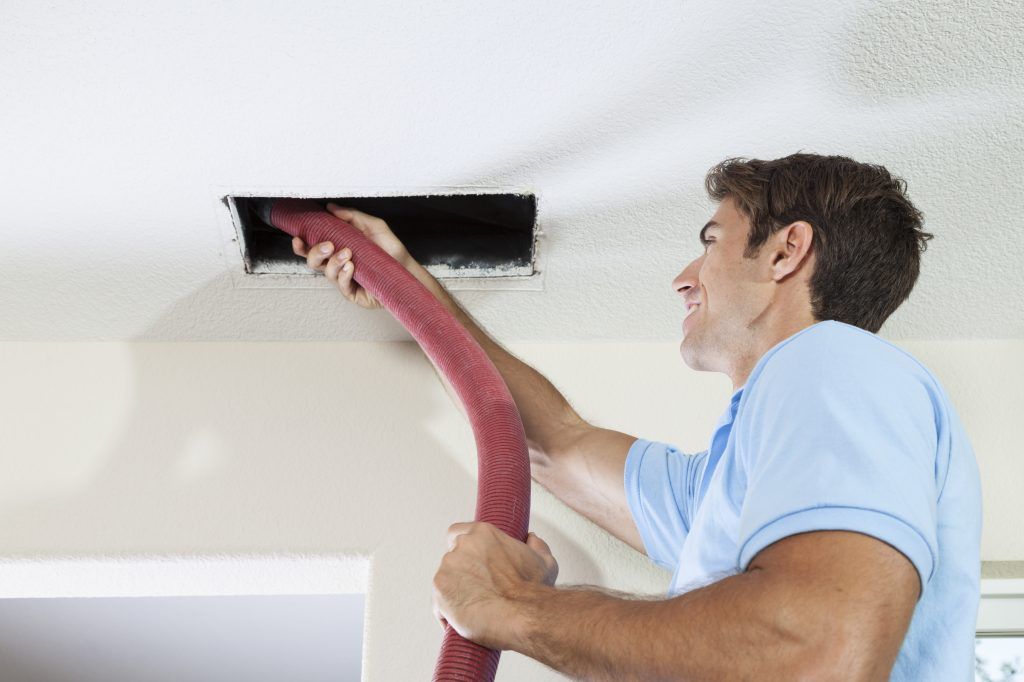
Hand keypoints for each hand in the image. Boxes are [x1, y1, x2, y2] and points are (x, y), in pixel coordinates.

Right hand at [292, 203, 413, 309]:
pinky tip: (351, 267)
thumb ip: (352, 216)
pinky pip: (341, 285)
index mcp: (339, 249)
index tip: (298, 238)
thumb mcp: (374, 226)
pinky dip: (344, 275)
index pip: (314, 248)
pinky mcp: (354, 293)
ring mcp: (345, 280)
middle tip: (329, 245)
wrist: (407, 269)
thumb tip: (331, 207)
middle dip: (315, 252)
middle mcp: (339, 265)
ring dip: (334, 262)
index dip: (302, 246)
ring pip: (326, 273)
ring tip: (348, 254)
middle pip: (314, 262)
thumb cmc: (391, 250)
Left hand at [432, 522, 558, 650]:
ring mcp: (447, 569)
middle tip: (478, 590)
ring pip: (445, 581)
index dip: (461, 547)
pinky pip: (438, 605)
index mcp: (483, 533)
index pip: (457, 531)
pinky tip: (464, 622)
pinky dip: (448, 614)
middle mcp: (462, 547)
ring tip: (475, 609)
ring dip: (455, 592)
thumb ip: (536, 545)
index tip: (469, 560)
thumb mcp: (544, 560)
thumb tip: (531, 539)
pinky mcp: (439, 592)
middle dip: (462, 574)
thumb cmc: (533, 590)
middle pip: (452, 558)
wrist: (524, 615)